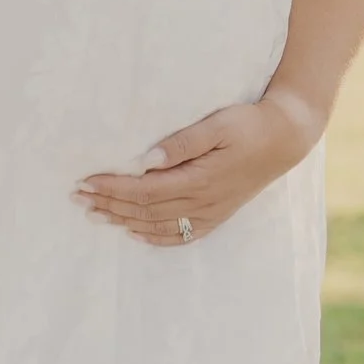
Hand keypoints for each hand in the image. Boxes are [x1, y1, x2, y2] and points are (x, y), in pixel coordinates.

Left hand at [75, 89, 321, 244]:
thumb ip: (183, 142)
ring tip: (94, 214)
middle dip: (108, 205)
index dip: (112, 188)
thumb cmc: (250, 125)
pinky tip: (135, 234)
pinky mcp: (217, 215)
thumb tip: (146, 159)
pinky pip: (182, 236)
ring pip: (158, 226)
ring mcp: (211, 213)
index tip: (85, 181)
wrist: (286, 140)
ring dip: (123, 221)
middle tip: (77, 198)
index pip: (144, 190)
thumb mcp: (219, 124)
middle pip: (145, 211)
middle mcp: (203, 203)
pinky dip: (154, 238)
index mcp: (200, 180)